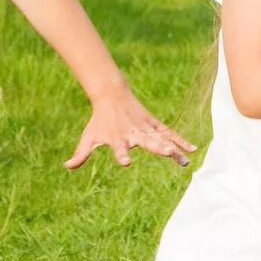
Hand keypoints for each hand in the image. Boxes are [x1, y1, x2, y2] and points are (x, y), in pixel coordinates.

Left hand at [66, 82, 195, 169]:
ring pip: (162, 138)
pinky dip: (180, 140)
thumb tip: (67, 166)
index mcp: (117, 137)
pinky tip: (192, 149)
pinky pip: (169, 133)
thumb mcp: (89, 137)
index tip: (126, 163)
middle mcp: (133, 133)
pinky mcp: (154, 124)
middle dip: (158, 147)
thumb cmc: (99, 121)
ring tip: (184, 161)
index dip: (122, 155)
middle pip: (147, 141)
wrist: (111, 95)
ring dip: (174, 148)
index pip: (119, 148)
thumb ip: (81, 154)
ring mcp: (146, 127)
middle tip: (169, 154)